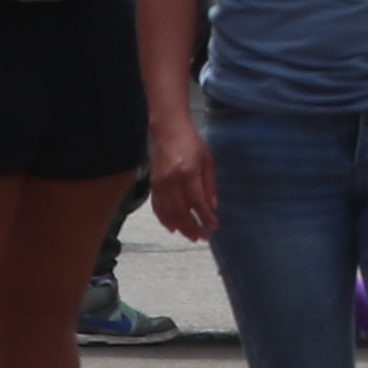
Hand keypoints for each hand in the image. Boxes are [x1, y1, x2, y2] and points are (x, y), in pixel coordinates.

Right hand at [149, 119, 220, 242]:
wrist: (168, 130)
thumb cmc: (192, 143)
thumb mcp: (207, 160)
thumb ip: (209, 184)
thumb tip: (212, 207)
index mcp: (188, 173)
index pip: (197, 202)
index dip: (205, 217)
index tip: (214, 226)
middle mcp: (171, 181)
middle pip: (181, 212)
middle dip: (193, 227)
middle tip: (203, 237)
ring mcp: (159, 184)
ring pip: (169, 213)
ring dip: (180, 228)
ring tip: (191, 236)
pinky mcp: (152, 185)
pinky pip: (157, 207)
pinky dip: (165, 220)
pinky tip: (173, 228)